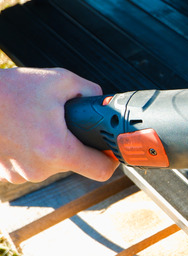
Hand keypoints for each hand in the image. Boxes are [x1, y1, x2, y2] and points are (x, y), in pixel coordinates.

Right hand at [0, 67, 118, 183]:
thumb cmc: (8, 90)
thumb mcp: (58, 80)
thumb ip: (89, 91)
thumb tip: (101, 101)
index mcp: (58, 150)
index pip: (101, 171)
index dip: (110, 159)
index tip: (108, 148)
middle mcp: (40, 169)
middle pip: (74, 162)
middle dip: (73, 142)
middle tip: (61, 122)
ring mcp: (19, 175)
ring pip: (50, 162)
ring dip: (49, 145)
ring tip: (35, 123)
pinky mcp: (4, 174)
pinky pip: (29, 163)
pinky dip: (30, 149)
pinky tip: (21, 131)